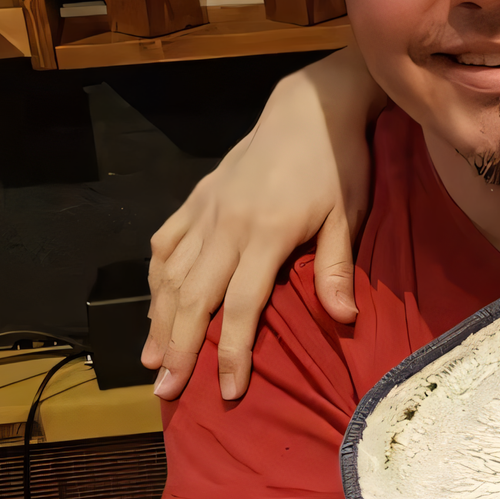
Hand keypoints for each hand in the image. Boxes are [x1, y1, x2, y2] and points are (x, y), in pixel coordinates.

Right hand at [144, 51, 381, 399]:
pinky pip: (166, 241)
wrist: (310, 106)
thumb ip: (337, 267)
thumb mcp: (348, 214)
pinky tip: (153, 302)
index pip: (239, 307)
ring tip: (151, 360)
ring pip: (171, 273)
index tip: (227, 390)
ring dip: (158, 320)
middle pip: (192, 298)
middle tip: (167, 392)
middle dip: (178, 348)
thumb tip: (342, 318)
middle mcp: (226, 225)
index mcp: (265, 234)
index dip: (230, 352)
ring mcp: (206, 209)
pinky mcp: (198, 196)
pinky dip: (155, 275)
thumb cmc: (338, 163)